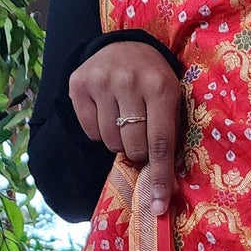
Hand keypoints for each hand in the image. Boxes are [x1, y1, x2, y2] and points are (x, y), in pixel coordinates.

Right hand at [68, 39, 182, 216]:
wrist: (125, 46)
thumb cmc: (155, 82)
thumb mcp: (172, 101)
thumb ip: (171, 140)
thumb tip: (168, 191)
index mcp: (161, 88)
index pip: (160, 143)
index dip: (160, 177)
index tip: (158, 205)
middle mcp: (130, 82)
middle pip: (133, 147)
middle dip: (138, 153)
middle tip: (140, 138)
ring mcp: (102, 81)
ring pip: (110, 142)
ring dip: (118, 142)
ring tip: (123, 122)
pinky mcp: (79, 84)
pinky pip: (90, 131)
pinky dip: (99, 131)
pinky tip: (106, 113)